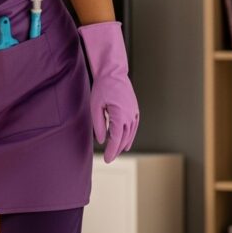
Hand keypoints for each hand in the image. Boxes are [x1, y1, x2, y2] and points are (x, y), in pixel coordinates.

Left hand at [78, 21, 139, 162]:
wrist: (113, 72)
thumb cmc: (102, 87)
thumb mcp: (96, 106)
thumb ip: (99, 124)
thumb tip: (101, 140)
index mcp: (120, 115)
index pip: (116, 138)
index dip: (112, 151)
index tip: (107, 160)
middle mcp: (131, 116)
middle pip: (125, 139)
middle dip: (117, 150)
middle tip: (109, 159)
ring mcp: (135, 113)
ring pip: (131, 134)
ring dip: (124, 144)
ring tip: (117, 153)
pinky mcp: (135, 110)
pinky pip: (134, 127)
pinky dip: (130, 136)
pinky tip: (126, 142)